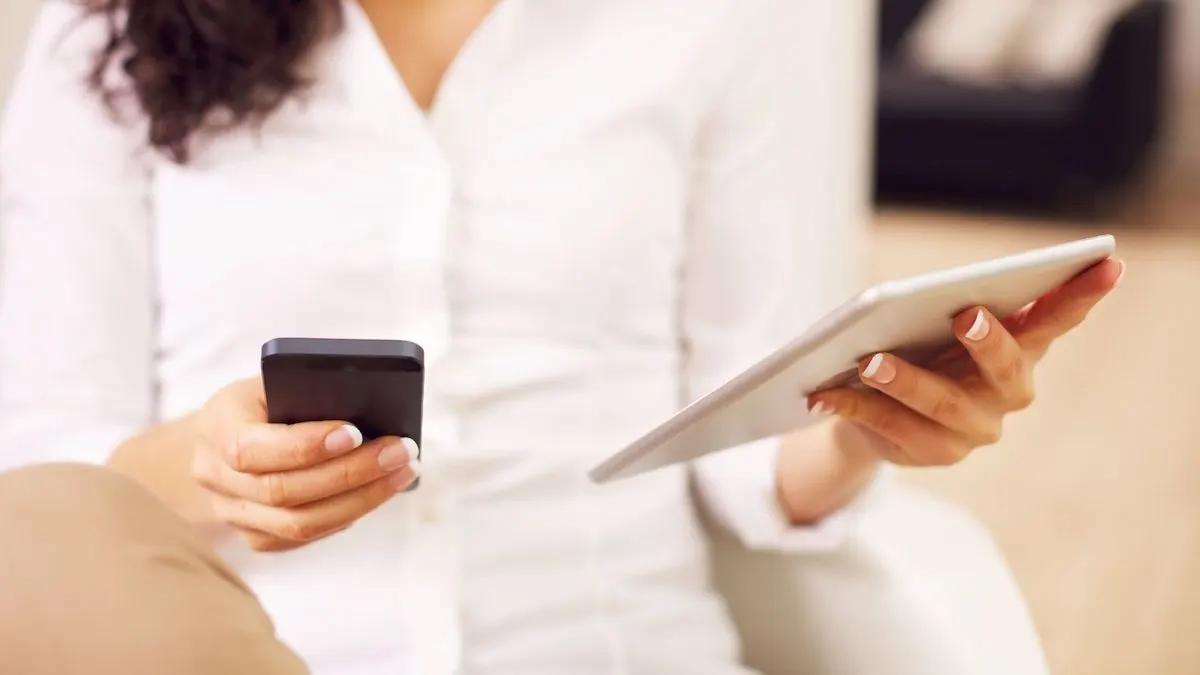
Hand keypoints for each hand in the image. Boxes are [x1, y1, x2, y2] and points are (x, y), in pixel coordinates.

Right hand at [189, 378, 419, 551]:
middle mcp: (213, 475)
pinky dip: (346, 516)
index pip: (252, 448)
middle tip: (400, 453)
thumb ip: (310, 392)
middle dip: (351, 472)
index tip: (356, 433)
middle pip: (283, 491)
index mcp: (216, 425)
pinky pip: (303, 538)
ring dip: (360, 500)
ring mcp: (231, 512)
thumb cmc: (268, 397)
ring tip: (403, 473)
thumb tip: (371, 409)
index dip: (305, 446)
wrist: (229, 432)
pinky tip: (378, 492)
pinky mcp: (254, 536)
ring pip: (298, 524)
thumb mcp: (278, 381)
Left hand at [807, 258, 1122, 466]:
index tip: (1105, 264)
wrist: (877, 414)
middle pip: (1006, 368)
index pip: (1057, 319)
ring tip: (869, 361)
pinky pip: (892, 428)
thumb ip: (952, 308)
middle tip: (967, 314)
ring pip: (942, 404)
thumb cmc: (920, 349)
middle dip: (989, 341)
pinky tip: (824, 392)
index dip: (1083, 295)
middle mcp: (1008, 392)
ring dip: (905, 380)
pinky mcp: (933, 454)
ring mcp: (975, 429)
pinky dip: (855, 406)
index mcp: (1021, 349)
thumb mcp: (939, 324)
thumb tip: (947, 294)